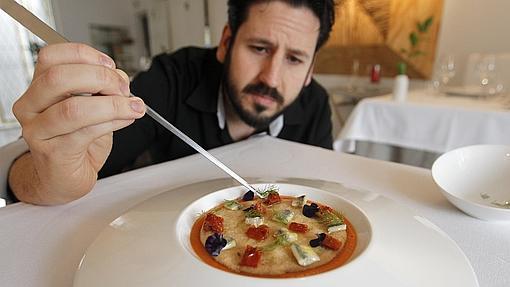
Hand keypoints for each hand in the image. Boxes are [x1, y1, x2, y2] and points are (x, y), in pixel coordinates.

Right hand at [10, 43, 145, 203]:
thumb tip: (121, 78)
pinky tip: (126, 119)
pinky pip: (86, 132)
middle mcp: (31, 106)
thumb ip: (103, 88)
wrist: (62, 177)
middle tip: (124, 88)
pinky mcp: (53, 153)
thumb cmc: (75, 140)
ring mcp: (38, 131)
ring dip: (113, 105)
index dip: (84, 54)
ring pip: (74, 108)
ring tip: (133, 107)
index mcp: (38, 87)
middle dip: (100, 78)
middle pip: (59, 78)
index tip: (109, 64)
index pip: (51, 56)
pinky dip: (113, 122)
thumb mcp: (90, 106)